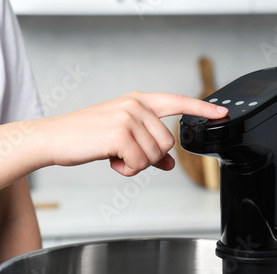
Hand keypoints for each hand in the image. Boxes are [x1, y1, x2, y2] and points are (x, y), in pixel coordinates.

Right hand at [40, 92, 227, 175]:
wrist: (55, 138)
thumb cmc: (87, 136)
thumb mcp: (122, 138)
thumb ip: (149, 146)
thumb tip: (170, 163)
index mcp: (138, 101)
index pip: (177, 102)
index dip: (202, 109)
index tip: (221, 113)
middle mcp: (136, 105)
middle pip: (168, 142)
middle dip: (150, 157)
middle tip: (126, 155)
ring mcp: (128, 117)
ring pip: (155, 155)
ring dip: (136, 164)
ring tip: (115, 155)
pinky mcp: (120, 133)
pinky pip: (139, 163)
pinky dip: (126, 169)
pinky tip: (110, 160)